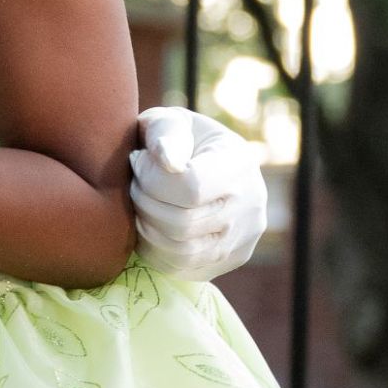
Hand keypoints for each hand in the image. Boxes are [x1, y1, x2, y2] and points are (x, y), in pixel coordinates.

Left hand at [129, 106, 266, 281]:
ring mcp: (245, 236)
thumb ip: (165, 132)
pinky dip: (155, 249)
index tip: (138, 161)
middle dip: (144, 203)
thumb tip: (169, 161)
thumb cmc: (175, 138)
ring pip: (182, 251)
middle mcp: (252, 204)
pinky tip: (150, 223)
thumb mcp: (168, 120)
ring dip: (147, 228)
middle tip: (134, 184)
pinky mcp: (230, 259)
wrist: (203, 164)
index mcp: (240, 163)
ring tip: (141, 203)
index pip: (192, 188)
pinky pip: (182, 267)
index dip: (151, 179)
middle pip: (183, 223)